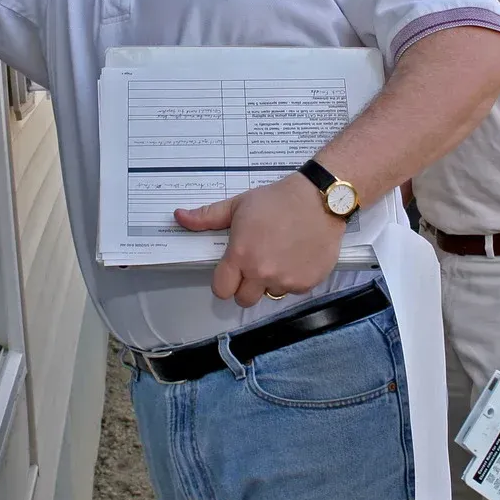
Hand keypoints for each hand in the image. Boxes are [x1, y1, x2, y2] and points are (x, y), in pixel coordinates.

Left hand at [174, 175, 344, 307]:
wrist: (319, 199)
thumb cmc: (278, 200)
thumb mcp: (238, 204)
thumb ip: (207, 216)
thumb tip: (179, 216)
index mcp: (241, 255)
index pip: (221, 289)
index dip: (225, 281)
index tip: (232, 270)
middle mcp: (261, 272)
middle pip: (243, 300)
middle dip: (246, 286)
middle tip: (256, 265)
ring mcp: (285, 280)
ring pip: (269, 295)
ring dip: (270, 283)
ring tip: (279, 256)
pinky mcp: (307, 283)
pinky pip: (292, 291)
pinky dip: (293, 279)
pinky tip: (296, 257)